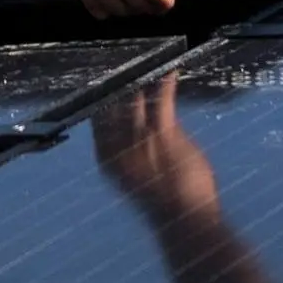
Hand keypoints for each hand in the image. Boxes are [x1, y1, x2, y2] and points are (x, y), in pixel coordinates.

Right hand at [90, 74, 223, 220]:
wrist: (185, 220)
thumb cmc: (166, 206)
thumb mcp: (136, 182)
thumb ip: (130, 156)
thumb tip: (130, 132)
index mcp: (107, 160)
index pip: (97, 120)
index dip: (101, 99)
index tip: (105, 82)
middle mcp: (117, 147)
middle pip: (111, 105)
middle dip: (116, 84)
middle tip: (122, 64)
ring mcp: (140, 138)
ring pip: (134, 99)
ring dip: (139, 80)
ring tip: (143, 62)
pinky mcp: (164, 133)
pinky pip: (161, 99)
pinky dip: (165, 82)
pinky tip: (170, 69)